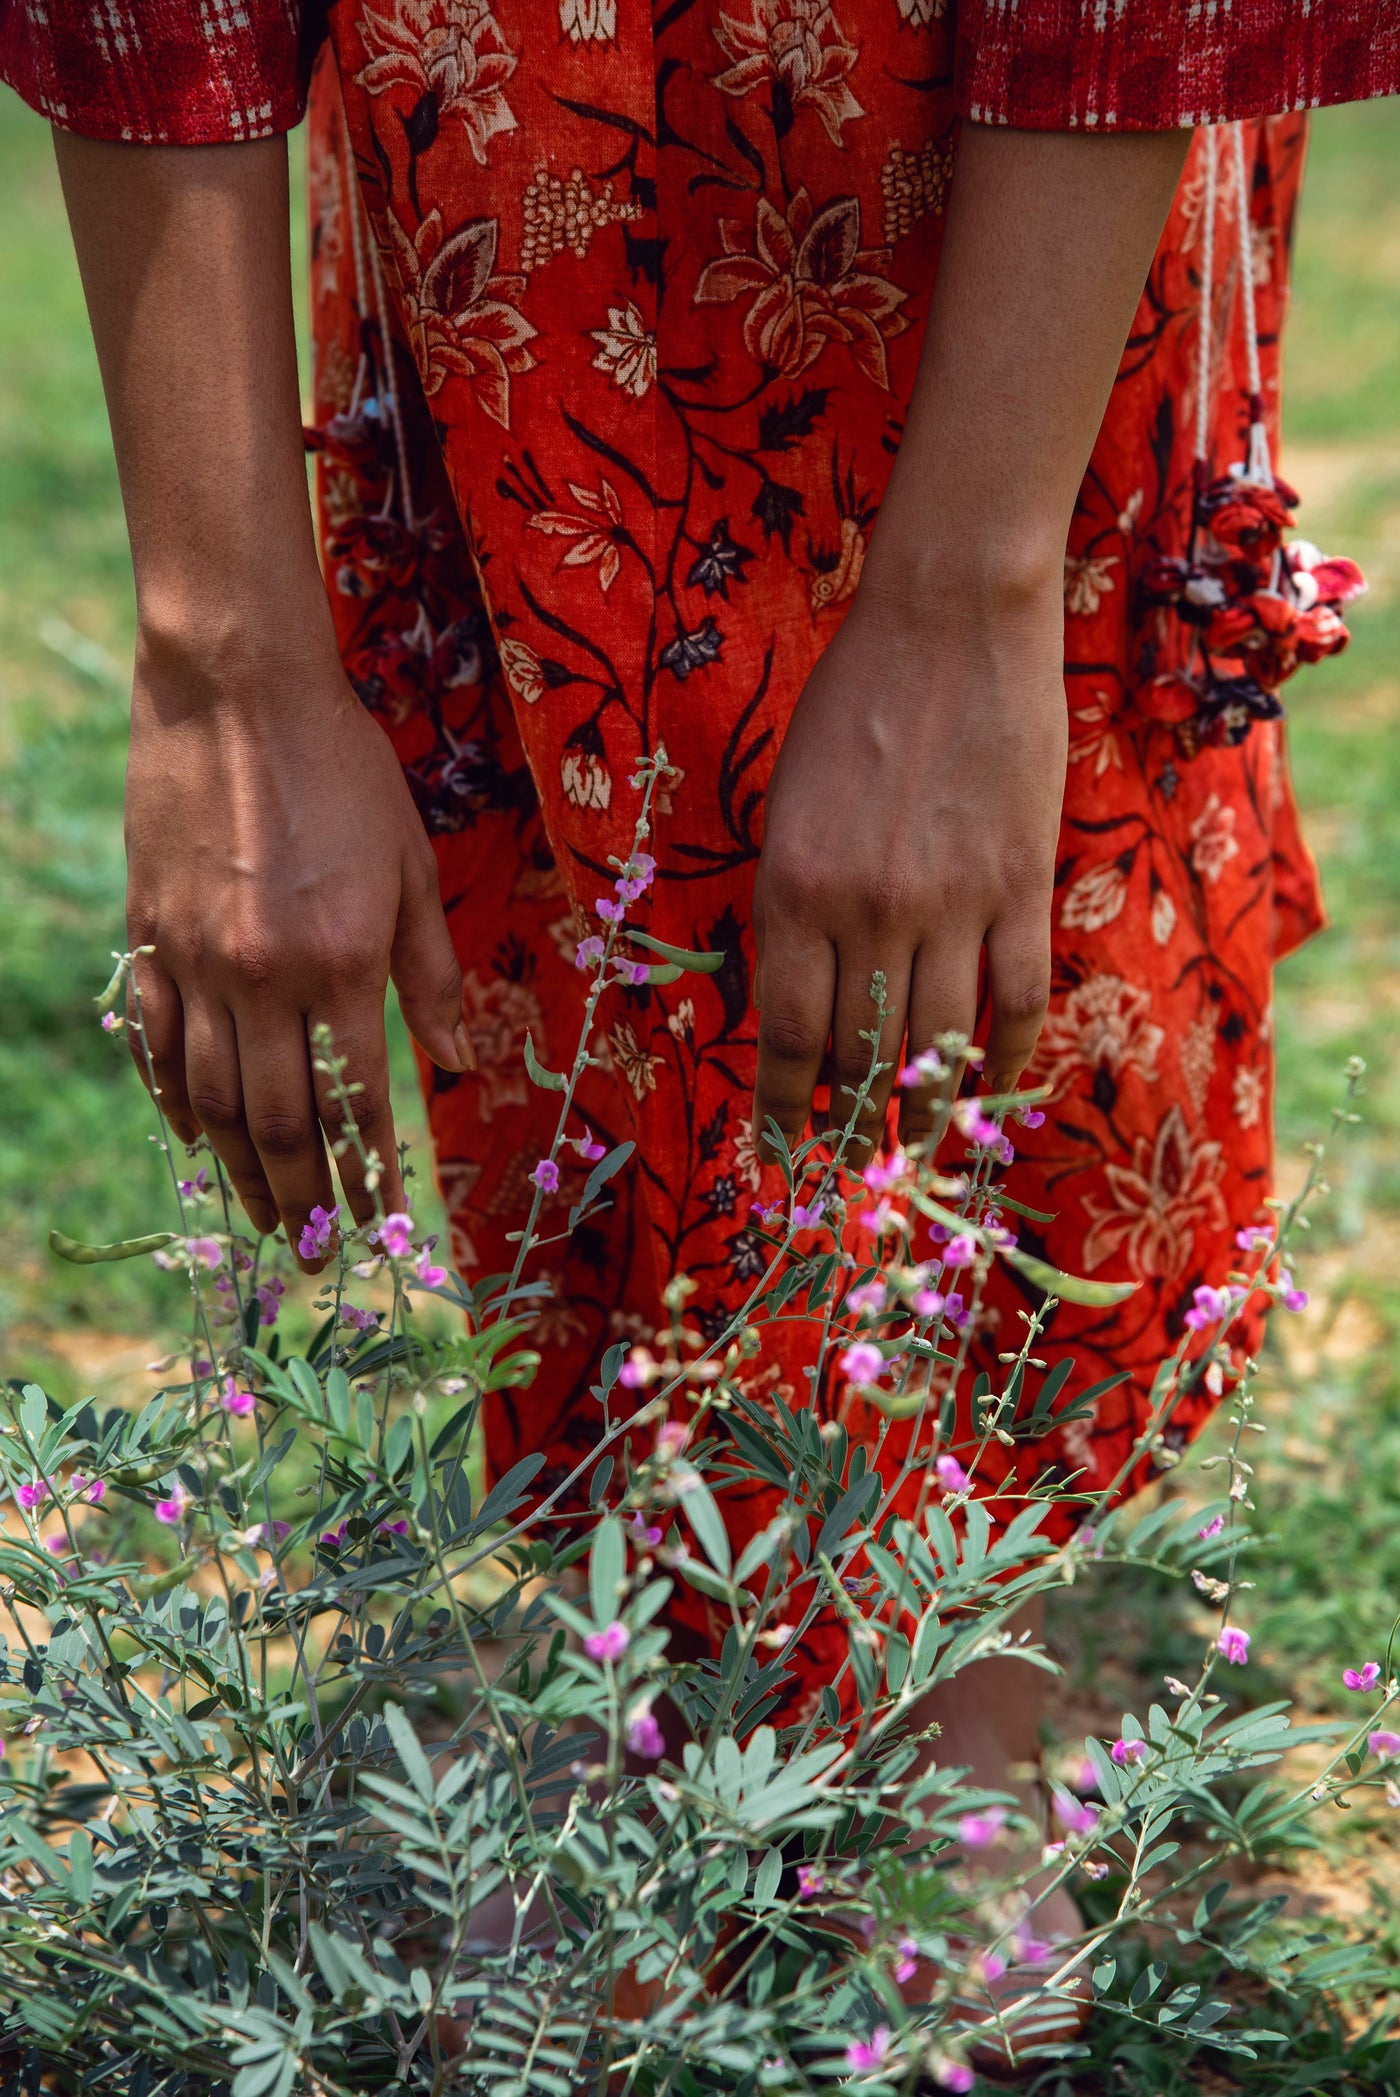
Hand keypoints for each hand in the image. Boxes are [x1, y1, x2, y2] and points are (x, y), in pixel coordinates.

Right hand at [124, 623, 472, 1262]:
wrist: (236, 693)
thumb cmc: (344, 773)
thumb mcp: (411, 867)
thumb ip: (433, 973)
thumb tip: (462, 1062)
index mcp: (341, 963)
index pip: (359, 1101)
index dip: (372, 1173)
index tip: (385, 1226)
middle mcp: (264, 978)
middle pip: (280, 1122)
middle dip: (304, 1199)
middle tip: (315, 1256)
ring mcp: (196, 962)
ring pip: (212, 1099)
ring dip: (241, 1171)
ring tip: (265, 1220)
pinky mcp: (150, 938)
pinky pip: (157, 1043)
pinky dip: (174, 1101)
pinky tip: (194, 1139)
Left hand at [751, 575, 1065, 1155]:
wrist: (951, 620)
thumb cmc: (853, 703)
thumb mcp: (788, 806)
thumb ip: (794, 906)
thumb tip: (807, 1005)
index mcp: (792, 891)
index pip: (787, 1038)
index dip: (786, 1112)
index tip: (785, 1155)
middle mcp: (867, 912)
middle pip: (862, 1058)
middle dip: (855, 1127)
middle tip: (858, 1169)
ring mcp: (952, 903)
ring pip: (938, 1045)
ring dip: (926, 1111)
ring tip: (919, 1153)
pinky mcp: (1022, 886)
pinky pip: (1015, 1000)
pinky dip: (1003, 1056)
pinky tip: (992, 1086)